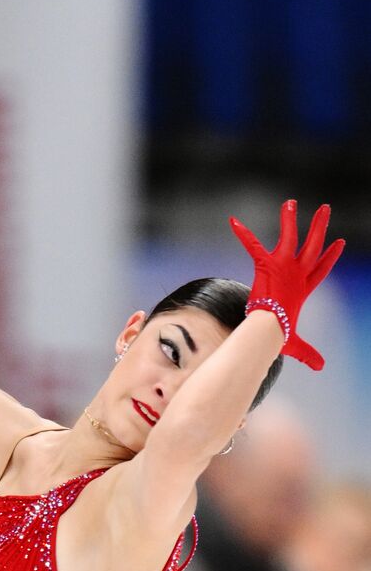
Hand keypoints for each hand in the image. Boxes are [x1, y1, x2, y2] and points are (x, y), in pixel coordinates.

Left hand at [230, 199, 344, 369]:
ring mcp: (284, 267)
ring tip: (289, 202)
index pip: (321, 270)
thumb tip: (321, 368)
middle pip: (312, 247)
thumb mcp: (296, 344)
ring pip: (289, 237)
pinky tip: (233, 221)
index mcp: (303, 289)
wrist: (268, 331)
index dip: (330, 257)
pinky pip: (253, 246)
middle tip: (325, 209)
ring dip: (289, 219)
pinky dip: (243, 234)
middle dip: (319, 228)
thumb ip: (308, 353)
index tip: (339, 243)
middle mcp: (296, 274)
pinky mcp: (268, 264)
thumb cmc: (279, 336)